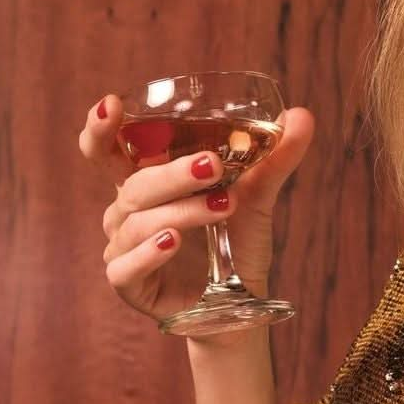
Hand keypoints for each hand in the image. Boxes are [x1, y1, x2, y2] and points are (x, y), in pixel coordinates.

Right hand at [78, 95, 315, 327]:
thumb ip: (273, 158)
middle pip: (134, 184)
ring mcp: (123, 247)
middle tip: (212, 165)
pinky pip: (127, 266)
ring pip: (138, 222)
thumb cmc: (234, 240)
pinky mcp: (129, 284)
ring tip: (221, 206)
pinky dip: (149, 253)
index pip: (108, 149)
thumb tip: (302, 115)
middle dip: (172, 173)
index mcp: (145, 182)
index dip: (102, 127)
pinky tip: (172, 241)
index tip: (113, 104)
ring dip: (181, 211)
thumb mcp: (255, 196)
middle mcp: (127, 211)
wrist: (240, 298)